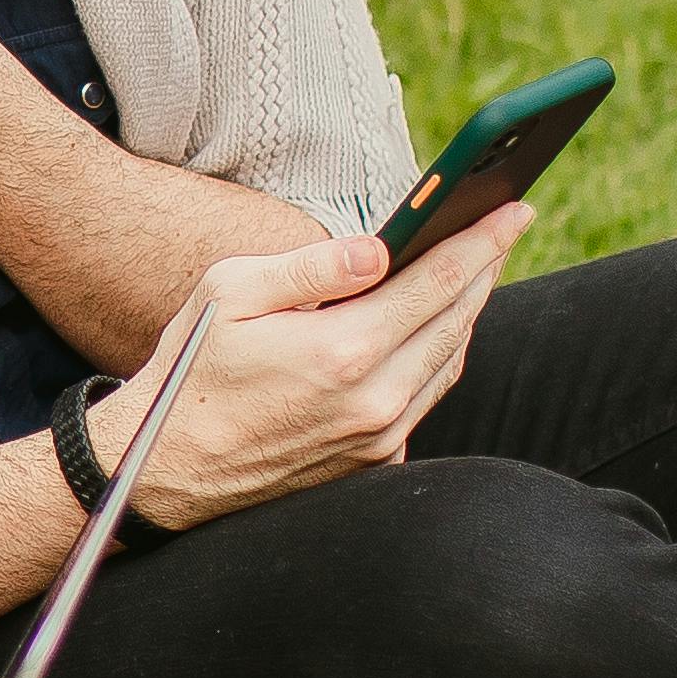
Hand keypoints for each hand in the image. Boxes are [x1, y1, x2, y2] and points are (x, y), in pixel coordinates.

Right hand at [115, 205, 523, 533]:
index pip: (438, 283)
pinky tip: (432, 329)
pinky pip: (424, 399)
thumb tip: (380, 248)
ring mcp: (378, 438)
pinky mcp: (371, 462)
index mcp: (343, 350)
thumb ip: (312, 266)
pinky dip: (437, 357)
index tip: (516, 210)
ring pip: (448, 363)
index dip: (483, 241)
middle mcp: (374, 400)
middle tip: (505, 228)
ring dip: (466, 313)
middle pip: (456, 321)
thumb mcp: (231, 292)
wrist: (160, 468)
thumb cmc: (189, 368)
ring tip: (475, 271)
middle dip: (486, 268)